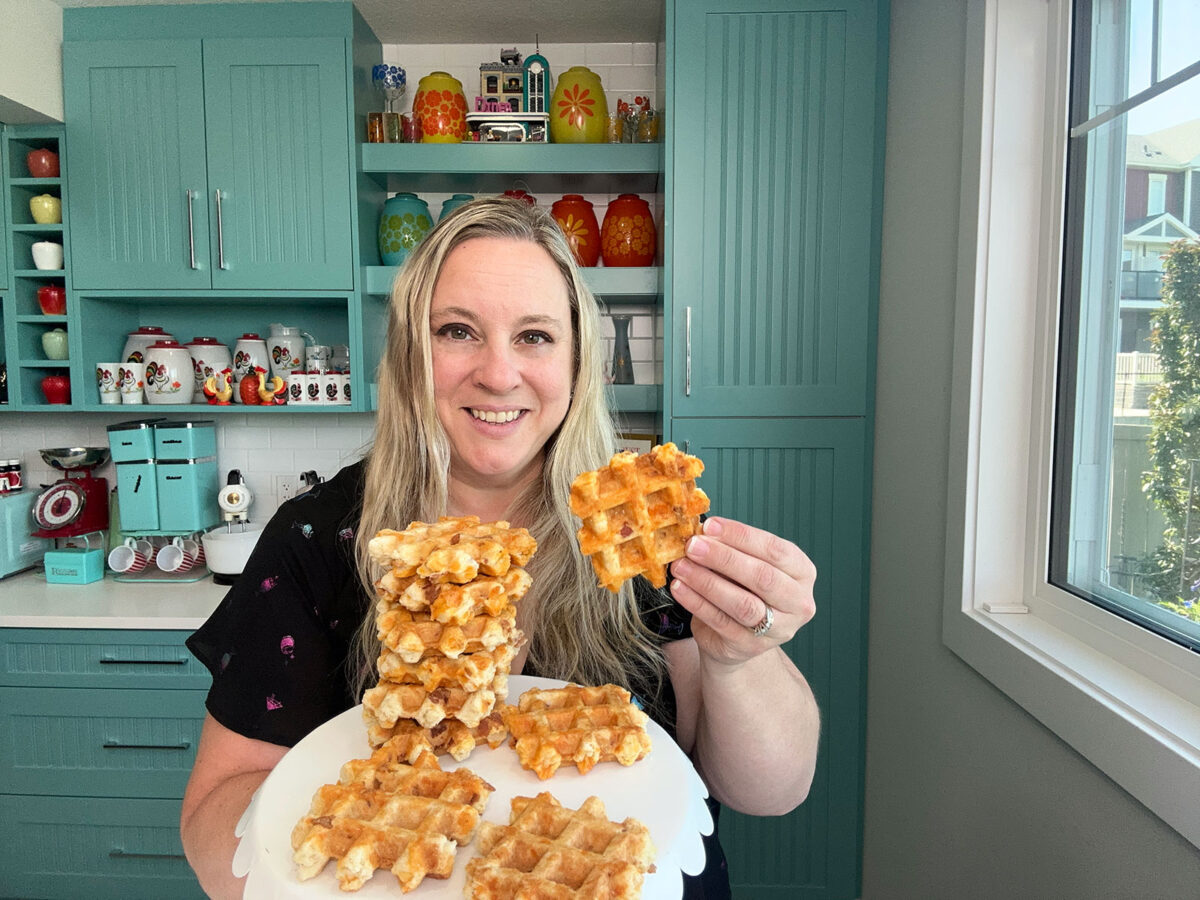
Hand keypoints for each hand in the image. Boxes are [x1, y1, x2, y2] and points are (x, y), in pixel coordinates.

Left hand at [668, 517, 815, 665]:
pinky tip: (680, 588)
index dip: (741, 536)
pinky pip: (721, 622)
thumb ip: (731, 549)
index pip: (775, 550)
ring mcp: (778, 629)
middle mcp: (798, 602)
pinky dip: (697, 603)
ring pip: (743, 604)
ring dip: (707, 582)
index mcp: (802, 572)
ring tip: (681, 566)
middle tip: (692, 546)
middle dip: (723, 558)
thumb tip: (701, 532)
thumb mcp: (745, 565)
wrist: (736, 636)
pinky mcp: (750, 647)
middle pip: (763, 577)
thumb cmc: (743, 589)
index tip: (710, 525)